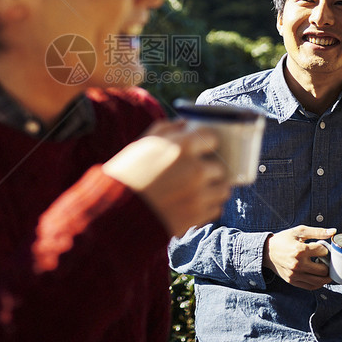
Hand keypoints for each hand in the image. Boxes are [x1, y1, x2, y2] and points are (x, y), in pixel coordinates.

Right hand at [102, 120, 230, 237]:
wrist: (118, 211)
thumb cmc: (129, 172)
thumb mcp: (144, 142)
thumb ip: (169, 128)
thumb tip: (187, 124)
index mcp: (182, 146)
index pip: (213, 137)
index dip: (207, 142)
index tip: (202, 147)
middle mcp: (196, 170)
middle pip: (220, 166)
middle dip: (210, 167)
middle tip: (198, 170)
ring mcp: (199, 195)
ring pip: (223, 189)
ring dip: (214, 187)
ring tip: (200, 188)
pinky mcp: (198, 217)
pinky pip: (216, 208)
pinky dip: (208, 205)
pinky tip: (193, 202)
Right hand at [263, 225, 336, 289]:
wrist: (267, 251)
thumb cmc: (284, 240)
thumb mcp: (299, 232)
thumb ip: (317, 232)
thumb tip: (334, 231)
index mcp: (299, 250)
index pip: (322, 252)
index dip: (324, 249)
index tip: (321, 247)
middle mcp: (297, 264)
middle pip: (323, 270)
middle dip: (327, 264)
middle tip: (324, 259)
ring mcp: (295, 275)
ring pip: (319, 281)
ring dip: (325, 276)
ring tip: (323, 268)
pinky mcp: (293, 281)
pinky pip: (311, 287)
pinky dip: (318, 283)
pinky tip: (317, 276)